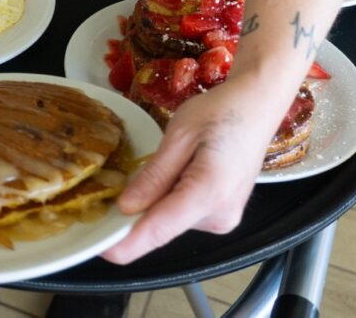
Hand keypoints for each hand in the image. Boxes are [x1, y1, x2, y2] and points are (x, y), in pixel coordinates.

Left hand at [102, 81, 276, 263]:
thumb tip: (126, 207)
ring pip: (170, 221)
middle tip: (122, 178)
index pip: (159, 230)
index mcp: (209, 193)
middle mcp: (219, 216)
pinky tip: (178, 170)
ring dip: (155, 200)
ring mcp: (223, 219)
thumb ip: (154, 175)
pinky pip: (183, 215)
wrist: (256, 107)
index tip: (99, 248)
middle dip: (136, 211)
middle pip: (162, 227)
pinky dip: (169, 199)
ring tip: (169, 161)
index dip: (126, 243)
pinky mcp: (221, 216)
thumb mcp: (180, 135)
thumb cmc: (221, 112)